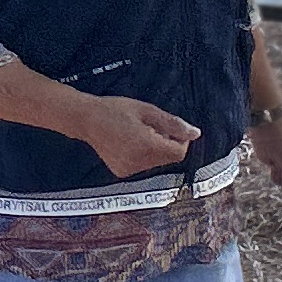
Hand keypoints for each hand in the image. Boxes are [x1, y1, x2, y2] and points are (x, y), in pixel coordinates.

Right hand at [74, 95, 199, 178]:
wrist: (86, 119)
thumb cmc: (116, 110)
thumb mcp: (147, 111)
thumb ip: (173, 123)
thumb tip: (195, 134)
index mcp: (146, 146)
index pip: (178, 152)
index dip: (180, 140)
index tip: (170, 128)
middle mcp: (138, 162)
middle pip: (168, 158)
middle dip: (166, 144)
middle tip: (150, 127)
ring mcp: (129, 169)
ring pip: (156, 163)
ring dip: (155, 150)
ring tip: (137, 134)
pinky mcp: (122, 172)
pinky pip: (143, 166)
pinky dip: (142, 156)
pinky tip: (128, 143)